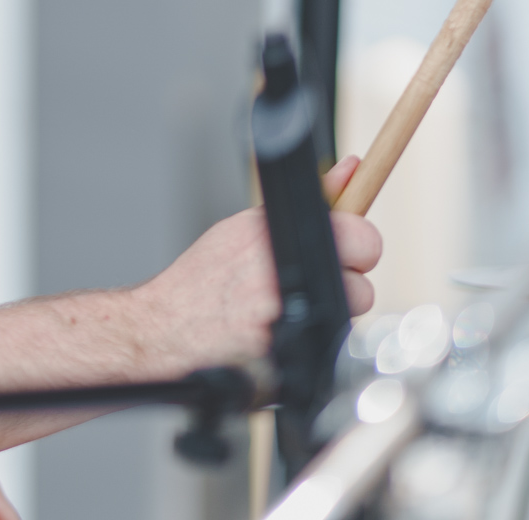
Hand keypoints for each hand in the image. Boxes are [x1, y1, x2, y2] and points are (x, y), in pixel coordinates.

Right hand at [136, 155, 382, 370]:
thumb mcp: (250, 227)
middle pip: (361, 287)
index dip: (356, 245)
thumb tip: (348, 170)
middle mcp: (283, 276)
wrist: (166, 328)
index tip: (345, 247)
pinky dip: (310, 344)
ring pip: (345, 321)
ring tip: (288, 311)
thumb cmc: (205, 280)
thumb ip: (310, 202)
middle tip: (307, 284)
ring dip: (327, 318)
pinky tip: (280, 334)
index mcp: (279, 235)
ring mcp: (284, 319)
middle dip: (343, 286)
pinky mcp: (285, 357)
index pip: (363, 238)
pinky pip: (325, 348)